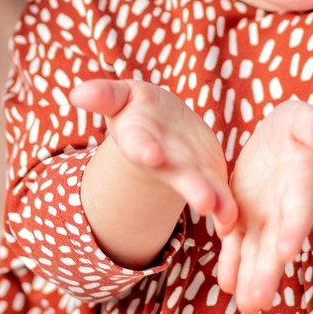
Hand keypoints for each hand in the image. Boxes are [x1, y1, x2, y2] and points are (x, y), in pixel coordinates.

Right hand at [71, 78, 235, 231]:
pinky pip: (221, 194)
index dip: (144, 149)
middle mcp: (163, 162)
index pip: (139, 144)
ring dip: (215, 202)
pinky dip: (228, 209)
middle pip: (177, 175)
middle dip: (191, 187)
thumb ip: (104, 95)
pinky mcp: (209, 177)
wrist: (163, 127)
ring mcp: (187, 173)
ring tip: (226, 217)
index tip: (150, 154)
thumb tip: (76, 93)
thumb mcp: (121, 97)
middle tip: (205, 201)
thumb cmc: (138, 109)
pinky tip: (235, 220)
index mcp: (140, 139)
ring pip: (202, 188)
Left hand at [216, 100, 312, 313]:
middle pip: (276, 242)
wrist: (284, 142)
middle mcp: (284, 208)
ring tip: (247, 307)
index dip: (293, 228)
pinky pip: (236, 244)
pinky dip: (232, 264)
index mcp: (301, 182)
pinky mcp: (243, 218)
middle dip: (267, 271)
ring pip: (256, 251)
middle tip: (258, 301)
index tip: (285, 251)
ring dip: (251, 278)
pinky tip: (227, 285)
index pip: (299, 208)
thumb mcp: (305, 120)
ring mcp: (264, 216)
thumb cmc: (298, 128)